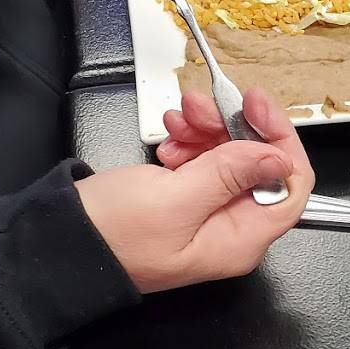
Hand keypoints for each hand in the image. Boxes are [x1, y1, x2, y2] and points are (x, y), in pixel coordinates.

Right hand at [77, 89, 314, 293]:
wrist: (58, 244)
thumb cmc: (111, 233)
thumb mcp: (175, 198)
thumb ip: (230, 173)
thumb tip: (278, 156)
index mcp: (239, 240)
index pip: (290, 187)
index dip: (280, 141)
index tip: (256, 105)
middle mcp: (230, 230)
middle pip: (258, 166)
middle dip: (232, 128)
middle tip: (202, 104)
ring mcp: (205, 215)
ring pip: (228, 158)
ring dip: (206, 130)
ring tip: (176, 119)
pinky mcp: (181, 202)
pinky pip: (201, 163)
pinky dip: (188, 142)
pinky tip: (167, 138)